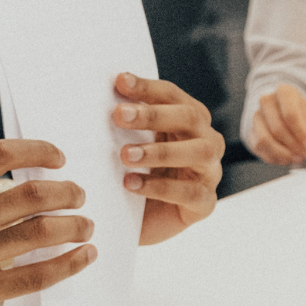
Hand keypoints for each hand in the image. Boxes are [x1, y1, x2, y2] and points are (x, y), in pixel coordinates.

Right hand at [0, 139, 94, 305]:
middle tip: (79, 197)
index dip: (36, 151)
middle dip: (66, 192)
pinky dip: (69, 263)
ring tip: (85, 226)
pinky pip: (36, 275)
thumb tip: (31, 184)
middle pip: (30, 195)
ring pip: (39, 232)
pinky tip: (85, 256)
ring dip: (74, 226)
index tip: (59, 159)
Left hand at [113, 73, 224, 244]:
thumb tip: (95, 94)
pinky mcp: (204, 203)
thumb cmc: (133, 175)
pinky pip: (191, 192)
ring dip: (161, 151)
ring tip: (126, 155)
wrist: (137, 223)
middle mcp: (206, 141)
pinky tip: (132, 184)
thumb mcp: (128, 145)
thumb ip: (122, 123)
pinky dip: (161, 187)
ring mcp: (209, 173)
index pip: (173, 96)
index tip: (119, 82)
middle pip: (190, 118)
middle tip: (118, 115)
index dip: (148, 88)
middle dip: (154, 115)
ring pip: (199, 152)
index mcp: (189, 121)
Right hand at [248, 82, 305, 166]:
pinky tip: (287, 158)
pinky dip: (275, 157)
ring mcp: (257, 116)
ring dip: (284, 153)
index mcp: (285, 93)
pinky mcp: (251, 132)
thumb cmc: (304, 116)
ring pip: (266, 140)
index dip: (301, 133)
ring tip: (298, 158)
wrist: (289, 116)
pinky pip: (259, 148)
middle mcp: (267, 101)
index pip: (291, 114)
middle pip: (278, 128)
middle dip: (294, 146)